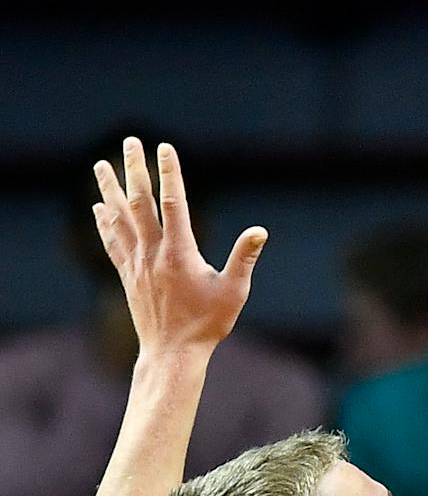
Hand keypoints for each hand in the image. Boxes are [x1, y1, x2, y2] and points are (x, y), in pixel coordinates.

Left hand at [90, 139, 264, 356]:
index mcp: (180, 252)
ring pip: (119, 218)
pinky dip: (105, 222)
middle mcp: (153, 252)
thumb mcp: (234, 291)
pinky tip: (100, 209)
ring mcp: (137, 263)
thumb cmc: (208, 324)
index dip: (169, 173)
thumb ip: (244, 258)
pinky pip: (113, 242)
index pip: (174, 202)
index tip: (164, 148)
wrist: (172, 352)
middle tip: (130, 142)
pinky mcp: (128, 275)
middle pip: (140, 202)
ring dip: (110, 189)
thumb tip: (260, 231)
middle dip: (135, 169)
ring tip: (101, 165)